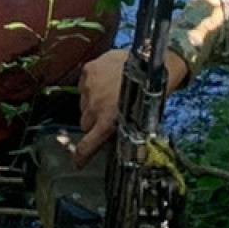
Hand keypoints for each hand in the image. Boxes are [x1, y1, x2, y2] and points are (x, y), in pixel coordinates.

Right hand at [74, 43, 188, 166]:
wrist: (152, 64)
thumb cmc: (149, 92)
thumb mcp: (139, 117)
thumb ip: (123, 129)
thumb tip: (125, 145)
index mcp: (107, 123)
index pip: (87, 145)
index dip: (81, 156)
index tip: (76, 163)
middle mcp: (95, 107)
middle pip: (85, 123)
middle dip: (94, 121)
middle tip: (108, 113)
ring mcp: (89, 87)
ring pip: (83, 103)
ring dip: (93, 102)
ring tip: (110, 93)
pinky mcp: (88, 70)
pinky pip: (83, 84)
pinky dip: (91, 85)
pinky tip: (105, 81)